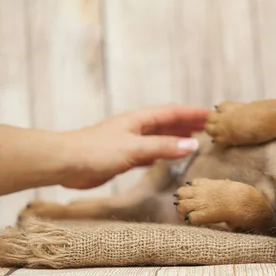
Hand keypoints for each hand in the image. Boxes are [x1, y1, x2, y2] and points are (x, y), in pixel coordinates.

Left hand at [61, 105, 209, 189]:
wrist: (64, 163)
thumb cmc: (95, 151)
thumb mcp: (135, 148)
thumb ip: (163, 147)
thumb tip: (193, 144)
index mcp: (139, 120)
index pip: (172, 112)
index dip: (192, 113)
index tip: (211, 114)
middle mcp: (136, 128)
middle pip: (168, 123)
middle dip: (188, 124)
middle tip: (209, 127)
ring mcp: (129, 142)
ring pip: (160, 138)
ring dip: (177, 137)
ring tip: (195, 140)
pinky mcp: (123, 158)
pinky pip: (150, 153)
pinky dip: (163, 153)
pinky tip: (168, 158)